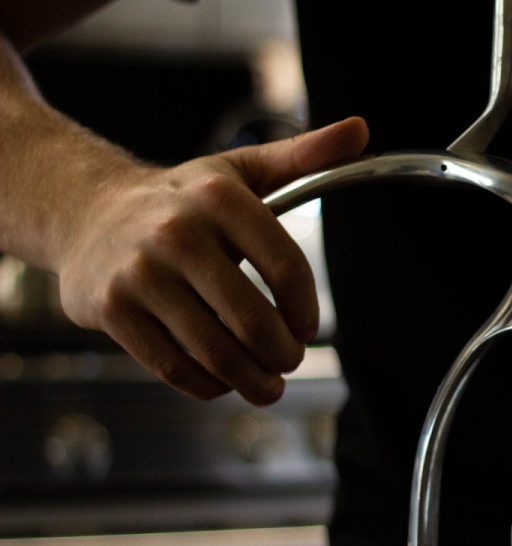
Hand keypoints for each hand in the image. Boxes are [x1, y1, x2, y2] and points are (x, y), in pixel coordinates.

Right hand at [55, 117, 368, 404]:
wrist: (86, 212)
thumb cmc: (182, 199)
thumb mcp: (243, 170)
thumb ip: (305, 154)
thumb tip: (362, 130)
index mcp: (219, 199)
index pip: (286, 267)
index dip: (305, 310)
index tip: (307, 328)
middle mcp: (176, 233)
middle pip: (252, 320)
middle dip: (282, 354)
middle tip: (288, 361)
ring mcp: (139, 274)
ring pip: (214, 351)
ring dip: (251, 380)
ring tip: (267, 385)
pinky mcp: (111, 310)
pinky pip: (172, 366)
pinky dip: (207, 385)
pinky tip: (222, 382)